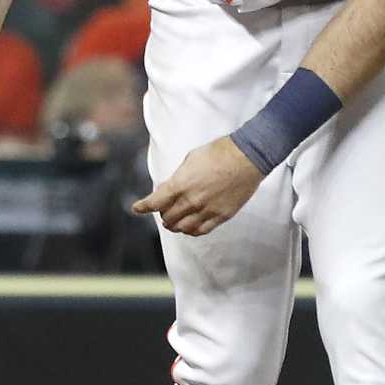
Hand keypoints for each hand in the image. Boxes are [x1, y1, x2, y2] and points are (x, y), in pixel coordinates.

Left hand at [132, 137, 264, 236]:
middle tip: (163, 210)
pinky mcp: (221, 216)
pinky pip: (200, 231)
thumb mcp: (190, 159)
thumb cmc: (218, 153)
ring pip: (182, 228)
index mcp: (181, 184)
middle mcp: (191, 200)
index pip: (155, 202)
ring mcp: (206, 210)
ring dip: (175, 225)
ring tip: (175, 221)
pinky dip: (191, 231)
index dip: (142, 207)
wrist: (247, 157)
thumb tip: (167, 189)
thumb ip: (177, 178)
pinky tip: (189, 227)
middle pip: (167, 217)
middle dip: (163, 214)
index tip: (136, 208)